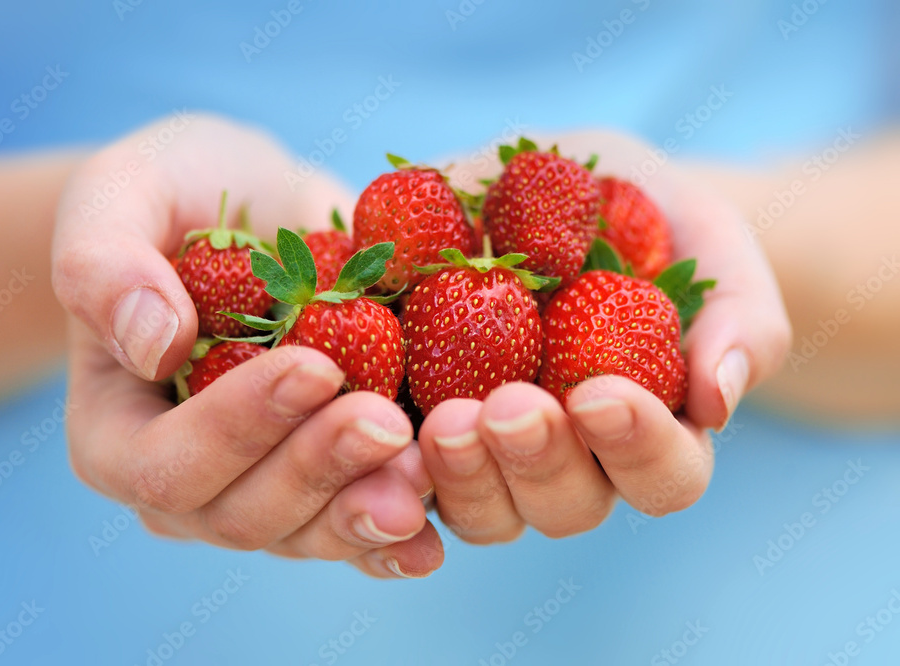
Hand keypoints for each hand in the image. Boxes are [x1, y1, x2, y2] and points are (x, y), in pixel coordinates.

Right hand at [52, 114, 442, 577]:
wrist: (259, 212)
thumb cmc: (176, 196)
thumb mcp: (122, 195)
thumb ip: (105, 263)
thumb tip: (153, 344)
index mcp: (116, 431)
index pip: (165, 463)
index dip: (238, 428)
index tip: (315, 366)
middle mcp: (187, 483)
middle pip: (243, 514)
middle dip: (317, 470)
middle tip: (385, 422)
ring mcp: (259, 492)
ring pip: (307, 532)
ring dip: (366, 507)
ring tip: (424, 467)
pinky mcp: (325, 484)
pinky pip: (355, 531)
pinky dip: (396, 537)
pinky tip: (436, 532)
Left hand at [417, 130, 791, 542]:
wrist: (535, 182)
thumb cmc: (635, 208)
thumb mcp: (698, 228)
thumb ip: (735, 310)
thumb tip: (719, 399)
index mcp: (646, 426)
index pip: (663, 475)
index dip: (637, 448)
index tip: (597, 392)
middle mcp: (570, 458)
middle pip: (566, 505)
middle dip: (538, 463)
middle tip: (506, 407)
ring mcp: (489, 455)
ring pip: (484, 512)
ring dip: (464, 476)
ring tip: (442, 418)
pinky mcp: (417, 429)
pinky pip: (400, 473)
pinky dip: (389, 462)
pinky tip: (368, 419)